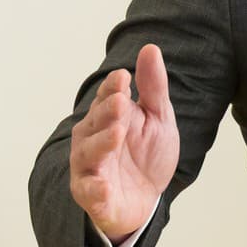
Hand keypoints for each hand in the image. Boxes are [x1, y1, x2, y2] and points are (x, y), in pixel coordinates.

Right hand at [69, 44, 179, 242]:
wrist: (147, 198)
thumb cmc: (147, 154)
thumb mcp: (157, 117)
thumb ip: (153, 87)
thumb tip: (150, 48)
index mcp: (107, 118)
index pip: (106, 98)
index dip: (112, 88)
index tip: (123, 76)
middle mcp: (92, 140)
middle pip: (95, 123)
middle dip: (107, 113)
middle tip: (120, 102)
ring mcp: (90, 168)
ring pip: (89, 154)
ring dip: (101, 144)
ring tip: (116, 134)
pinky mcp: (93, 196)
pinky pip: (90, 192)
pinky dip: (94, 189)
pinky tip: (103, 186)